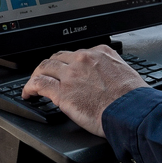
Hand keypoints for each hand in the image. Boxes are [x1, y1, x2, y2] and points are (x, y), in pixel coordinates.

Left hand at [23, 45, 145, 135]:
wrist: (131, 110)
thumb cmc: (133, 97)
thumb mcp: (125, 70)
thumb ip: (111, 67)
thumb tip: (107, 73)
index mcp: (100, 52)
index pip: (76, 53)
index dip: (67, 62)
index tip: (65, 69)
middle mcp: (83, 59)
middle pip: (58, 57)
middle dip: (50, 66)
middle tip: (45, 74)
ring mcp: (71, 74)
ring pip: (45, 67)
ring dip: (36, 74)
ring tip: (32, 83)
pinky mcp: (63, 92)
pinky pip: (39, 84)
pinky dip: (29, 87)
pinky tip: (28, 93)